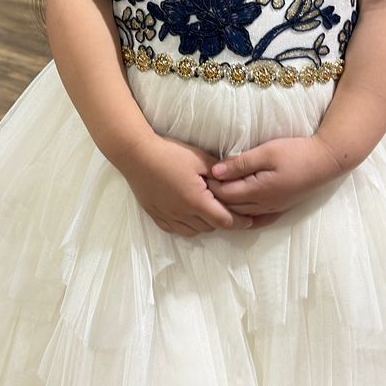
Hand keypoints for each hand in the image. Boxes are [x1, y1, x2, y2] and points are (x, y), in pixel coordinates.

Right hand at [119, 134, 234, 237]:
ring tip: (207, 210)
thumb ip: (220, 174)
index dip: (240, 222)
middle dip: (222, 221)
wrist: (136, 155)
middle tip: (228, 208)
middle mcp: (183, 214)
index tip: (249, 219)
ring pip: (194, 231)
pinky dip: (187, 225)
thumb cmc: (170, 154)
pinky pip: (176, 229)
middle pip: (211, 228)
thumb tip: (235, 181)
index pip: (225, 221)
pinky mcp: (156, 215)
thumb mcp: (200, 159)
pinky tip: (188, 214)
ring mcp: (168, 216)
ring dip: (205, 224)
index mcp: (197, 202)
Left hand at [206, 137, 347, 229]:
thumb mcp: (267, 152)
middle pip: (231, 207)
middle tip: (201, 186)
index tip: (199, 175)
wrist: (326, 162)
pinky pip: (256, 219)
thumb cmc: (296, 152)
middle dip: (214, 198)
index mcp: (258, 191)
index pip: (225, 194)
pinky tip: (236, 213)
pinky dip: (243, 217)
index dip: (210, 187)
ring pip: (242, 214)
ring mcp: (272, 208)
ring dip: (227, 207)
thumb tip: (215, 171)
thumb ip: (240, 163)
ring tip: (214, 196)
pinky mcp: (280, 207)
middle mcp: (264, 205)